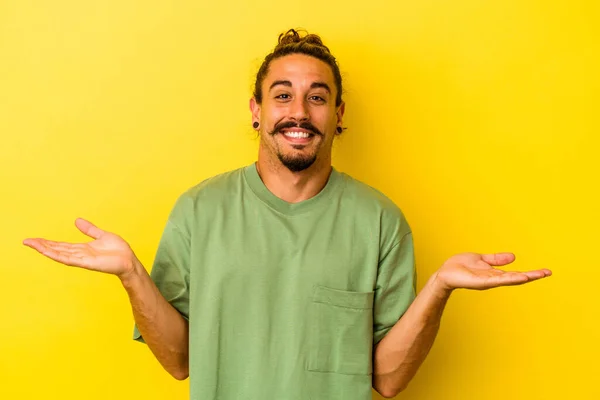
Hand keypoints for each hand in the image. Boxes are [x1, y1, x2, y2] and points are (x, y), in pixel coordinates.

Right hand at [23, 218, 137, 278]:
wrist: (129, 261)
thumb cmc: (118, 251)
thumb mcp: (102, 235)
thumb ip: (89, 229)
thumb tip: (77, 221)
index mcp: (82, 248)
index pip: (61, 245)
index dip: (48, 242)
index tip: (35, 239)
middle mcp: (80, 254)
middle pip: (57, 249)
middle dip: (42, 245)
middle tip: (27, 241)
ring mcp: (82, 259)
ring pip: (60, 254)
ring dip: (46, 249)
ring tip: (33, 245)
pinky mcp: (87, 263)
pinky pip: (70, 259)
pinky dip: (58, 255)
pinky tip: (48, 252)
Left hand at [432, 252, 551, 294]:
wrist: (444, 273)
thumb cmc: (459, 267)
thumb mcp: (481, 259)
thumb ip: (496, 259)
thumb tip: (514, 257)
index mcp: (495, 273)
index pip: (516, 273)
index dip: (530, 272)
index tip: (545, 271)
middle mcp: (494, 279)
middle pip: (516, 277)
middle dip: (532, 276)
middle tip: (548, 272)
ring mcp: (488, 281)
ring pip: (508, 279)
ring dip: (522, 277)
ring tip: (536, 275)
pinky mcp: (480, 282)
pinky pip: (496, 280)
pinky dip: (507, 278)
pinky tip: (517, 277)